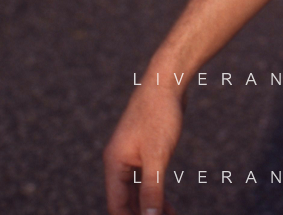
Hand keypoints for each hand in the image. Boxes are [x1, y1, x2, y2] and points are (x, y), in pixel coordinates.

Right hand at [103, 81, 183, 214]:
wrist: (168, 80)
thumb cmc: (160, 114)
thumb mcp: (157, 156)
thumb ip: (152, 190)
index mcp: (114, 163)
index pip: (117, 205)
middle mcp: (119, 161)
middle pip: (125, 201)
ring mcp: (131, 155)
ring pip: (136, 192)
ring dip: (150, 208)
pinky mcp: (144, 149)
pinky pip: (145, 180)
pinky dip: (155, 193)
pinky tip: (167, 205)